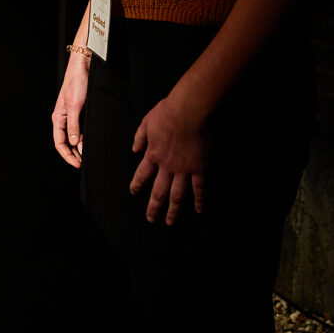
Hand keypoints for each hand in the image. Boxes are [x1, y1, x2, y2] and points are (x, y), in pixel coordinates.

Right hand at [51, 54, 89, 167]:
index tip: (78, 164)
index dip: (67, 155)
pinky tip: (92, 141)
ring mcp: (73, 116)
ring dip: (81, 146)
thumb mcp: (75, 105)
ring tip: (90, 154)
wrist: (85, 66)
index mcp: (58, 118)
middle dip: (75, 154)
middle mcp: (64, 119)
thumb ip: (74, 125)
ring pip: (75, 137)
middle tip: (85, 163)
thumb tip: (74, 144)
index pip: (60, 143)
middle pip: (67, 142)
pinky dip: (86, 137)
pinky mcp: (81, 112)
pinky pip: (82, 129)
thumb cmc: (77, 82)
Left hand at [129, 92, 207, 223]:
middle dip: (154, 206)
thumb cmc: (168, 112)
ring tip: (170, 222)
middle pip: (158, 191)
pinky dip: (199, 200)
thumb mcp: (147, 122)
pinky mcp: (199, 167)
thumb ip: (139, 137)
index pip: (142, 174)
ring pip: (177, 195)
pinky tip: (199, 210)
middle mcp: (166, 166)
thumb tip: (134, 149)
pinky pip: (199, 188)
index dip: (137, 185)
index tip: (134, 192)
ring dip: (173, 210)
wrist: (188, 111)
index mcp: (153, 154)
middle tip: (151, 219)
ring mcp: (183, 169)